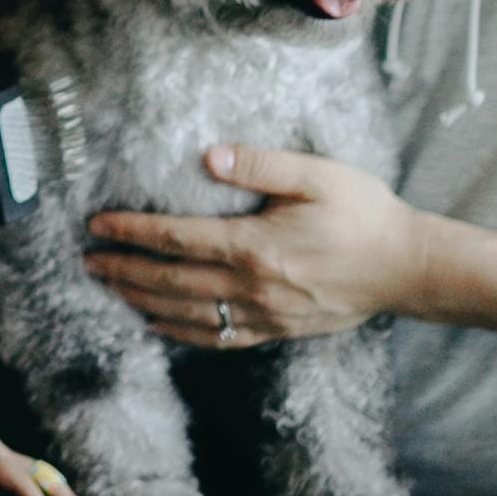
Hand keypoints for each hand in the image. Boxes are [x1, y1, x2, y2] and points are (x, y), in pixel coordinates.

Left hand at [84, 144, 422, 346]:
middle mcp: (253, 287)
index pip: (176, 240)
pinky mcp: (279, 331)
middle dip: (125, 271)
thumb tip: (211, 157)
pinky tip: (159, 325)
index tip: (97, 225)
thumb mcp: (318, 176)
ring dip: (144, 302)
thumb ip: (262, 165)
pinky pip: (220, 338)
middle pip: (172, 282)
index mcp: (255, 246)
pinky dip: (182, 334)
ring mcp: (266, 315)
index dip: (132, 232)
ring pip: (188, 315)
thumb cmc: (365, 214)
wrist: (409, 268)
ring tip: (112, 289)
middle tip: (88, 262)